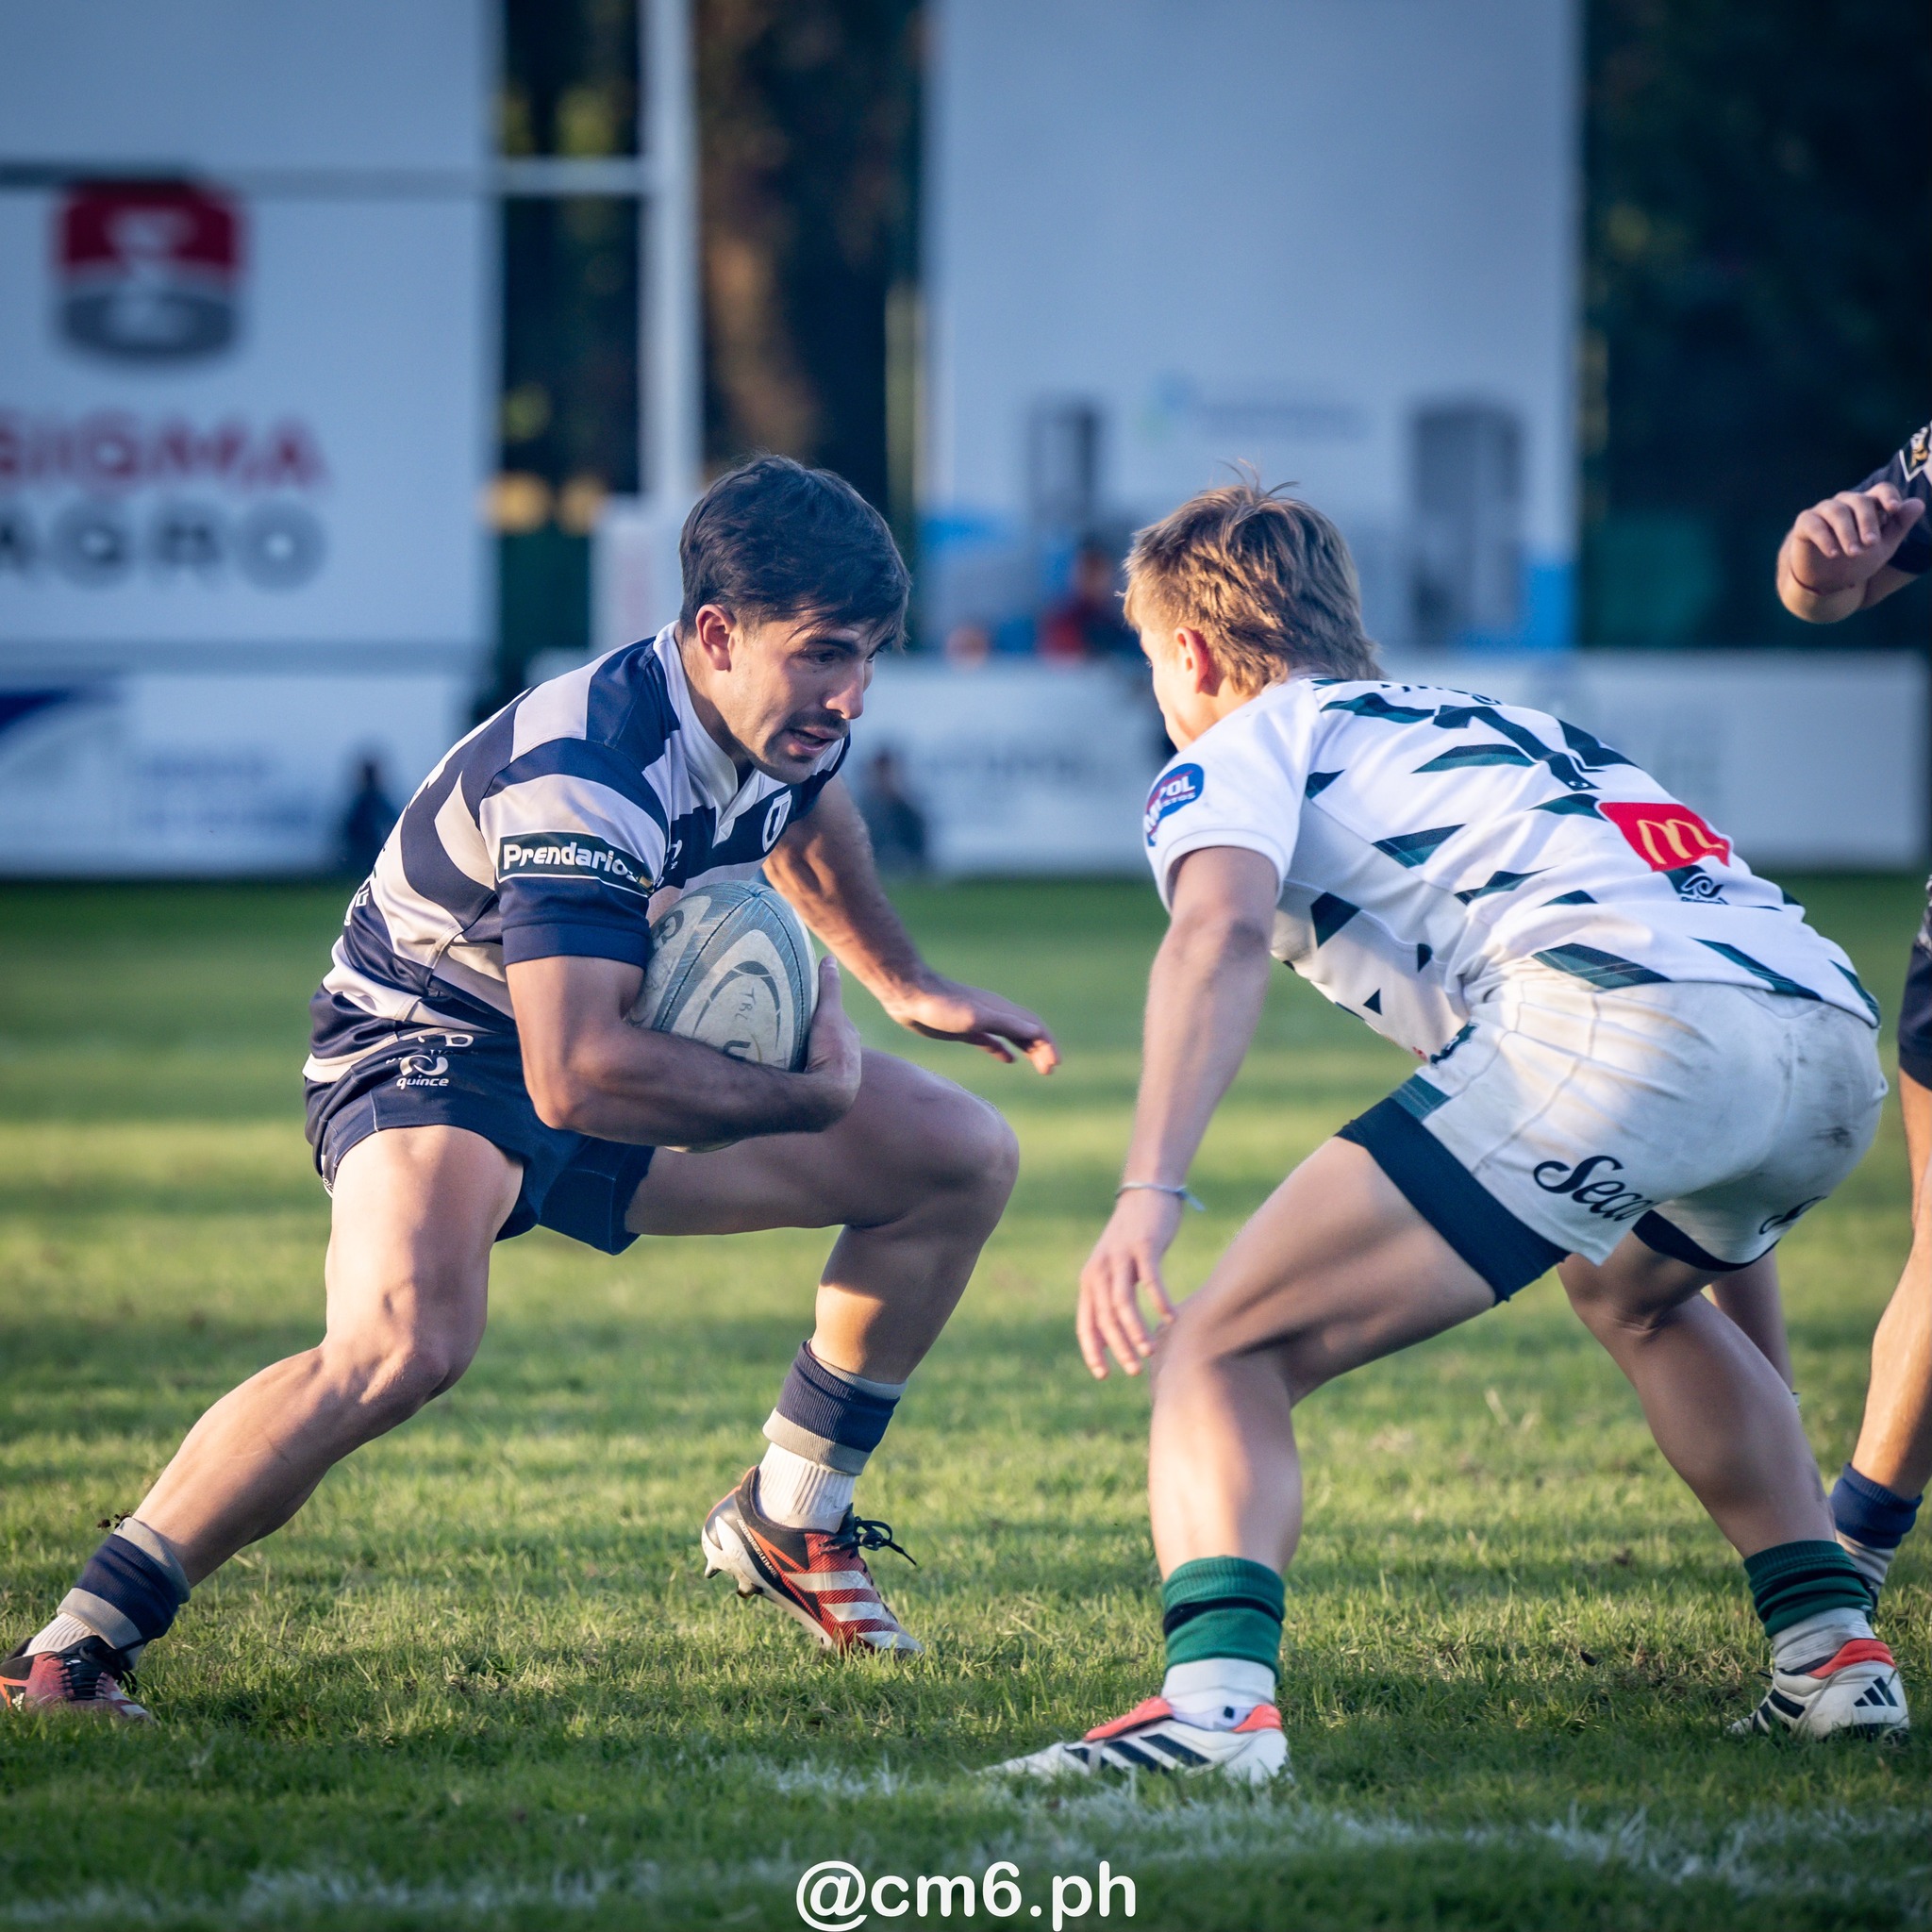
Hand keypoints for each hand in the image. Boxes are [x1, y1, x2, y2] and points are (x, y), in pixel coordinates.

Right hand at [795, 957, 863, 1128]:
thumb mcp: (828, 1014)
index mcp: (851, 1043)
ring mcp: (838, 1083)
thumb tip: (829, 959)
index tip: (813, 1014)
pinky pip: (812, 1084)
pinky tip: (789, 1079)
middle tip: (798, 1036)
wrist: (830, 1096)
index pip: (841, 1026)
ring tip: (788, 1058)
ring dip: (810, 1063)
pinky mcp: (824, 1101)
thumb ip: (829, 989)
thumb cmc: (832, 1052)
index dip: (828, 1018)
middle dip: (819, 1042)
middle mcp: (849, 1064)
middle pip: (832, 1047)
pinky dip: (804, 1079)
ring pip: (823, 1067)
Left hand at [881, 973, 1059, 1072]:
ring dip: (1028, 1050)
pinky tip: (1009, 1060)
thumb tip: (1036, 1031)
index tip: (1055, 1065)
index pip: (1034, 1027)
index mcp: (1001, 1011)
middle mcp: (995, 1014)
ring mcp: (980, 1021)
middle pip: (1027, 1032)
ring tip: (1040, 1067)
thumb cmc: (941, 1007)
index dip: (1048, 1044)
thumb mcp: (975, 1019)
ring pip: (1012, 1036)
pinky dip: (1004, 1050)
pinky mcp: (965, 1029)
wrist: (909, 995)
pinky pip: (992, 1040)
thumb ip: (1005, 1024)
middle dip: (1042, 1050)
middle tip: (1050, 1071)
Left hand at [1077, 1188, 1181, 1377]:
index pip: (1086, 1323)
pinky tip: (1170, 1319)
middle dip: (1118, 1347)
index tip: (1104, 1375)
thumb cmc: (1131, 1239)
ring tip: (1150, 1351)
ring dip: (1135, 1330)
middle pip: (1105, 1317)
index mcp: (1090, 1280)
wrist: (1145, 1194)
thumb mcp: (1113, 1270)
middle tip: (1134, 1370)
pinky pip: (1150, 1280)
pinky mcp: (1143, 1246)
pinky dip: (1159, 1301)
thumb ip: (1108, 1300)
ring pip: (1123, 1303)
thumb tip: (1108, 1340)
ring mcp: (1121, 1258)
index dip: (1093, 1350)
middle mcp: (1100, 1270)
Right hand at [1787, 482, 1924, 593]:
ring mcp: (1823, 511)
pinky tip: (1834, 554)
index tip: (1894, 509)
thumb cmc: (1857, 561)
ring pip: (1837, 511)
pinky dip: (1825, 538)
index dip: (1888, 496)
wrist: (1827, 582)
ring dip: (1847, 532)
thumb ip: (1900, 526)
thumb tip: (1918, 503)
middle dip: (1867, 522)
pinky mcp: (1805, 523)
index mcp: (1868, 505)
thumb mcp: (1883, 548)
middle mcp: (1846, 503)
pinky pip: (1814, 524)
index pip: (1881, 490)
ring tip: (1854, 553)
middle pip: (1859, 501)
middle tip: (1871, 543)